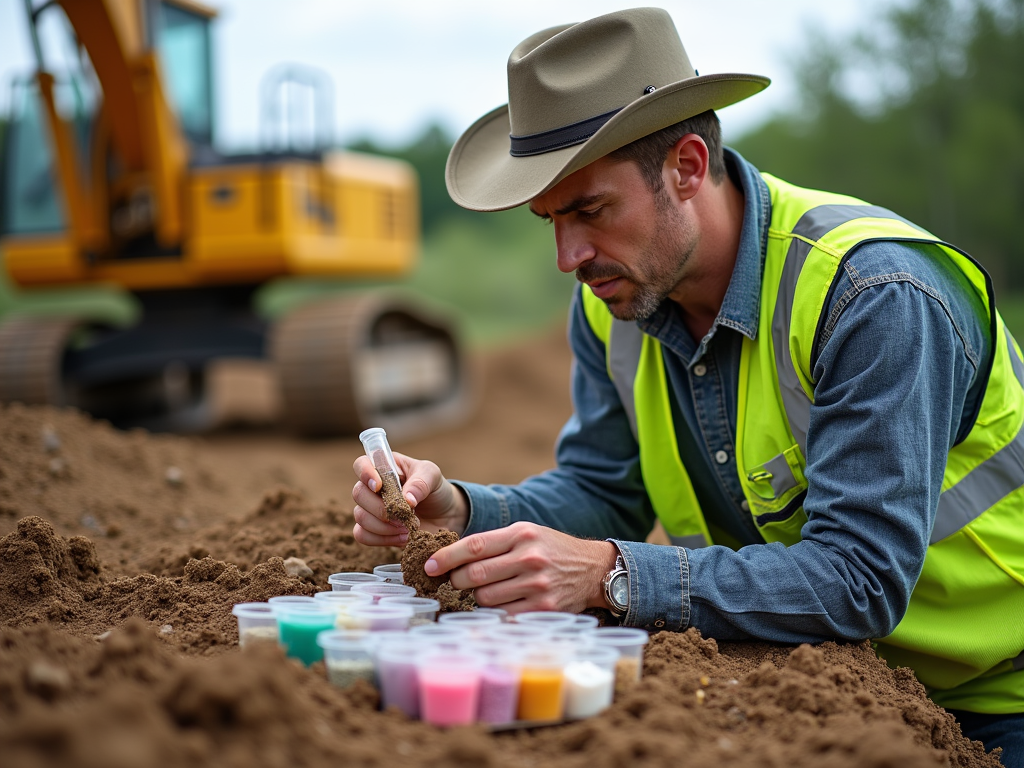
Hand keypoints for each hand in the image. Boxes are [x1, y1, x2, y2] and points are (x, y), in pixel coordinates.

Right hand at [351, 451, 468, 546]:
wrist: (446, 515)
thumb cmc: (436, 489)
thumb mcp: (433, 476)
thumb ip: (420, 483)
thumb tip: (407, 500)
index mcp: (384, 467)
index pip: (361, 464)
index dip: (365, 474)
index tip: (379, 486)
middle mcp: (373, 487)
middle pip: (358, 493)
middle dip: (382, 508)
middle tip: (405, 514)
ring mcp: (371, 509)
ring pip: (360, 516)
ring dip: (384, 526)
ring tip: (407, 527)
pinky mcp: (374, 530)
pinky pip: (362, 535)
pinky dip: (383, 539)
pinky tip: (403, 536)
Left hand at [424, 521, 618, 614]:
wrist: (593, 568)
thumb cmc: (551, 549)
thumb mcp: (527, 533)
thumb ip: (494, 543)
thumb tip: (452, 557)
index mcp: (521, 534)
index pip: (474, 546)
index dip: (446, 557)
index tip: (430, 565)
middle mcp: (529, 558)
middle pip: (475, 575)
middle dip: (456, 581)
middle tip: (453, 582)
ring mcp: (537, 585)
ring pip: (485, 598)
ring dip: (475, 598)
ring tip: (480, 592)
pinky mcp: (543, 608)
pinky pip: (503, 615)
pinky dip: (493, 613)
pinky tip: (496, 605)